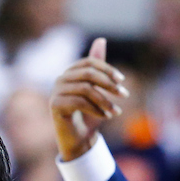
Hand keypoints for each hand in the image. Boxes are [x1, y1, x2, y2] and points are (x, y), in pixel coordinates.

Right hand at [50, 37, 128, 161]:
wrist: (78, 141)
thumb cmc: (89, 116)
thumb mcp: (98, 91)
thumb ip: (99, 69)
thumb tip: (101, 39)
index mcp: (71, 73)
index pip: (89, 63)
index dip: (107, 69)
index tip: (122, 80)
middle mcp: (61, 79)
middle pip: (88, 74)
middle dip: (108, 84)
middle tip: (124, 94)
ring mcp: (56, 92)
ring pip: (85, 88)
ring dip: (105, 101)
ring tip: (116, 111)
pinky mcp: (55, 105)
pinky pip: (79, 102)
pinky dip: (96, 109)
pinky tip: (105, 117)